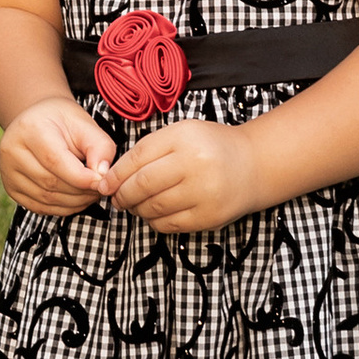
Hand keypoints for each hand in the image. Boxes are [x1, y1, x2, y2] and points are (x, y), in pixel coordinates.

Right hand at [0, 96, 119, 215]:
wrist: (37, 121)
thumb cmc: (63, 122)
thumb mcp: (85, 124)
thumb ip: (100, 147)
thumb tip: (102, 176)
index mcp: (30, 129)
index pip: (55, 161)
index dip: (82, 178)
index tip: (102, 182)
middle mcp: (12, 151)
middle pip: (50, 183)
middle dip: (81, 192)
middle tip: (100, 188)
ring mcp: (7, 172)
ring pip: (46, 198)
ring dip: (74, 202)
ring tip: (91, 193)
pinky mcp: (11, 188)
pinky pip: (40, 207)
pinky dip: (62, 208)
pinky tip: (76, 199)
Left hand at [107, 116, 259, 238]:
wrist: (253, 166)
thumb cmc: (211, 147)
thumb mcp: (182, 134)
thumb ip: (150, 150)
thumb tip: (114, 177)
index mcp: (184, 138)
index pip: (138, 158)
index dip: (116, 174)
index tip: (105, 184)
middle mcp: (194, 164)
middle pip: (143, 185)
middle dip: (123, 195)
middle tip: (116, 198)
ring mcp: (204, 193)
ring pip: (154, 208)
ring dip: (137, 209)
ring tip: (135, 205)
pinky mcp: (209, 217)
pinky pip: (169, 224)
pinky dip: (155, 221)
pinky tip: (155, 213)